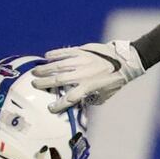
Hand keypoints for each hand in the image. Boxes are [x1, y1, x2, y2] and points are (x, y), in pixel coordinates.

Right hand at [29, 40, 144, 112]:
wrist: (125, 60)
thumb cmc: (114, 80)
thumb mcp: (104, 95)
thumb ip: (90, 100)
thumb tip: (79, 107)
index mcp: (90, 87)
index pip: (71, 98)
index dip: (59, 105)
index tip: (50, 108)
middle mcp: (84, 74)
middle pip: (60, 80)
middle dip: (45, 83)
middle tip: (34, 84)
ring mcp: (83, 61)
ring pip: (60, 65)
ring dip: (46, 68)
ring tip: (35, 71)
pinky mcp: (83, 50)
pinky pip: (66, 51)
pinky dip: (55, 53)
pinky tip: (46, 56)